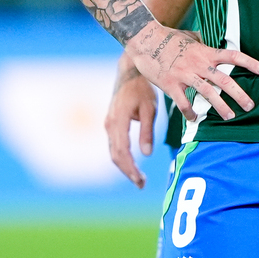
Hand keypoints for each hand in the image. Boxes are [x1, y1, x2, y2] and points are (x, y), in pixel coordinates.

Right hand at [105, 52, 157, 187]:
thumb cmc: (143, 88)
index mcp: (119, 121)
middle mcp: (110, 124)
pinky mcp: (111, 123)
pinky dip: (122, 158)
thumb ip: (147, 130)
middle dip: (128, 172)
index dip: (131, 169)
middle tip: (141, 184)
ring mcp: (108, 124)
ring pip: (113, 152)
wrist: (129, 72)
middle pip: (116, 155)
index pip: (122, 151)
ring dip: (125, 167)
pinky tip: (132, 165)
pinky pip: (114, 145)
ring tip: (139, 179)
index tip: (140, 181)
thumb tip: (146, 154)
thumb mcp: (149, 108)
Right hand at [125, 22, 258, 121]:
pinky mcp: (171, 84)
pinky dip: (190, 112)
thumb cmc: (169, 37)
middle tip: (250, 106)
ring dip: (220, 107)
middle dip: (239, 94)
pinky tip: (195, 119)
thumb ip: (205, 42)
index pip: (232, 56)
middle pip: (224, 80)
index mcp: (206, 52)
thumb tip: (218, 41)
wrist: (145, 40)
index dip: (249, 62)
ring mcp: (185, 75)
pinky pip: (183, 102)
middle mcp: (199, 64)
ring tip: (230, 117)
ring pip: (207, 93)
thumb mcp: (191, 36)